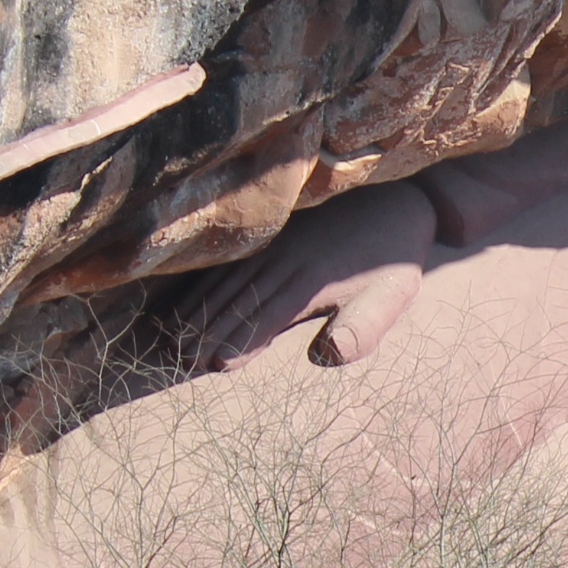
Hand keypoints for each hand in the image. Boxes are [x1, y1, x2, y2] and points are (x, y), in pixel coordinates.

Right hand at [190, 180, 438, 368]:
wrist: (396, 202)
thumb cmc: (393, 263)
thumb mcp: (391, 297)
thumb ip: (362, 328)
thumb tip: (327, 356)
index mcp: (314, 279)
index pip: (268, 315)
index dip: (241, 339)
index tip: (214, 364)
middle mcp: (286, 259)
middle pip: (238, 299)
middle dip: (207, 331)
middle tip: (177, 359)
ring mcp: (273, 243)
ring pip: (226, 280)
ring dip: (196, 308)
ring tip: (170, 338)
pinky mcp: (269, 234)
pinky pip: (227, 262)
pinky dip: (201, 283)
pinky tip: (181, 302)